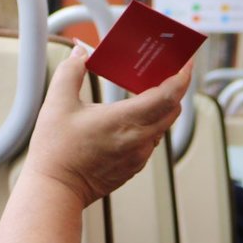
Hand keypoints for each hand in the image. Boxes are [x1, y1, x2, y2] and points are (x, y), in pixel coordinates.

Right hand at [21, 44, 190, 205]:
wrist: (56, 189)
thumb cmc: (56, 150)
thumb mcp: (58, 102)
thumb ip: (71, 71)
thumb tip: (81, 53)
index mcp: (124, 120)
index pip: (167, 96)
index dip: (181, 77)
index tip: (186, 63)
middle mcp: (138, 139)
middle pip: (172, 109)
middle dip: (174, 88)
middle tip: (166, 71)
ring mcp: (138, 155)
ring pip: (162, 125)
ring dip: (162, 107)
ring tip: (147, 91)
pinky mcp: (134, 167)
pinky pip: (151, 140)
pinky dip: (149, 124)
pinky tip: (132, 117)